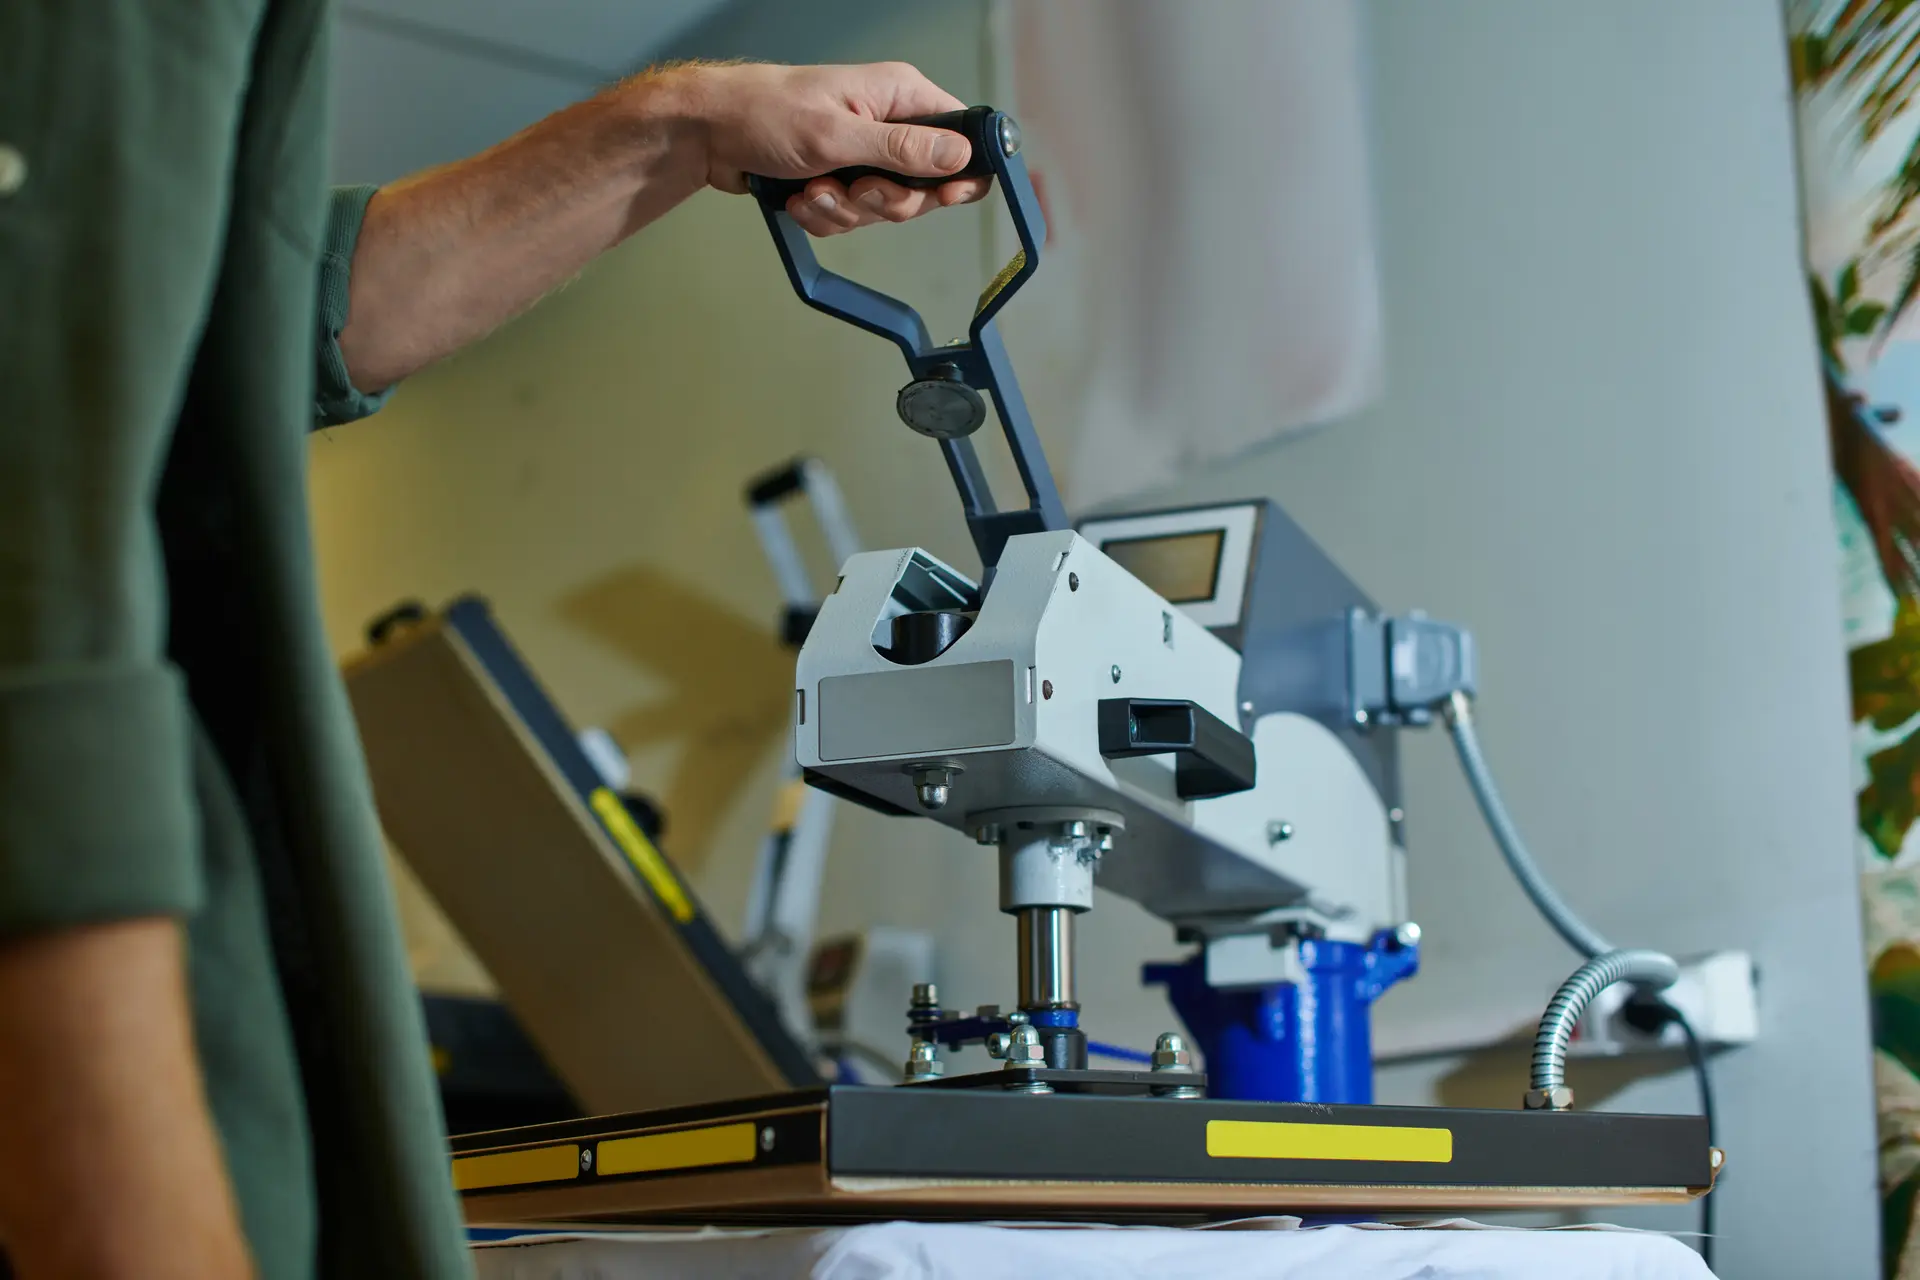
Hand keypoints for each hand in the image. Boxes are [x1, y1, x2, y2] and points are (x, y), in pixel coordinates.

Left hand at [667, 62, 992, 236]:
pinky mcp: (840, 180)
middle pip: (925, 187)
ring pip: (884, 208)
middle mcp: (889, 125)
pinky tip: (801, 198)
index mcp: (900, 97)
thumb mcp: (838, 134)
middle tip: (856, 189)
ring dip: (846, 210)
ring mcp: (864, 155)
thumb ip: (902, 149)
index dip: (961, 172)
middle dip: (886, 201)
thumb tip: (962, 155)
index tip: (945, 196)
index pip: (961, 135)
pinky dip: (825, 216)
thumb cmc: (767, 113)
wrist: (710, 133)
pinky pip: (852, 217)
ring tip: (813, 190)